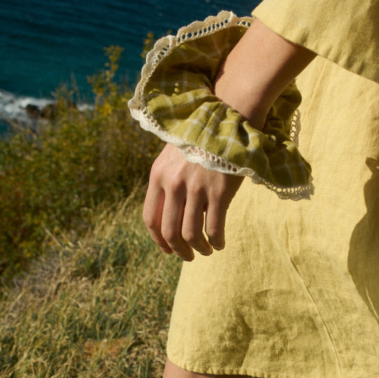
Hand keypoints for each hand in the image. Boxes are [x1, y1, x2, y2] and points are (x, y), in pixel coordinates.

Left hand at [143, 144, 242, 260]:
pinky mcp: (219, 192)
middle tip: (188, 256)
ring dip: (198, 249)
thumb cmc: (200, 140)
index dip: (158, 240)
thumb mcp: (172, 156)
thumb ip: (165, 181)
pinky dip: (216, 241)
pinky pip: (214, 228)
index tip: (168, 249)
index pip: (151, 219)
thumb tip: (166, 216)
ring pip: (191, 234)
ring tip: (206, 251)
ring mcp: (196, 188)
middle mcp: (174, 183)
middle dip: (179, 250)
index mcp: (158, 175)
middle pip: (170, 232)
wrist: (228, 121)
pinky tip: (219, 243)